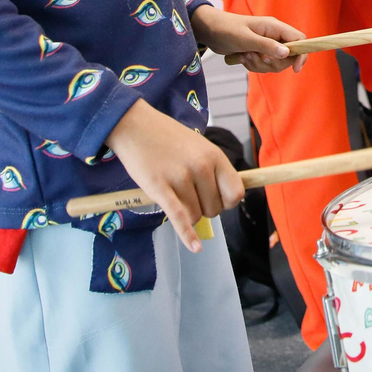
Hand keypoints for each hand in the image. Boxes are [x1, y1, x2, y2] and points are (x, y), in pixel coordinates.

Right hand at [104, 99, 240, 252]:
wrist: (135, 125)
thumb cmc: (168, 138)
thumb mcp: (199, 147)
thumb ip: (213, 169)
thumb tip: (229, 197)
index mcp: (214, 156)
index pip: (235, 193)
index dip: (227, 202)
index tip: (217, 199)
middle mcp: (201, 167)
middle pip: (214, 209)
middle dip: (203, 207)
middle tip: (187, 193)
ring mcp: (180, 177)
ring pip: (195, 215)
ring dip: (186, 212)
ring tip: (174, 193)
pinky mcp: (159, 188)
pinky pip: (179, 217)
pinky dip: (187, 235)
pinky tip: (195, 247)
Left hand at [191, 5, 305, 72]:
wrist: (209, 30)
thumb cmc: (226, 29)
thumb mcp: (246, 39)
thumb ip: (267, 46)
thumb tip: (287, 53)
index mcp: (274, 27)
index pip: (299, 39)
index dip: (301, 54)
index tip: (295, 69)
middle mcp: (273, 35)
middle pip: (288, 57)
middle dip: (272, 63)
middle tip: (256, 57)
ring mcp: (266, 44)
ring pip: (275, 64)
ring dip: (259, 65)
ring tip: (245, 55)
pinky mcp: (259, 52)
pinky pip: (264, 66)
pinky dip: (253, 66)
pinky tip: (242, 58)